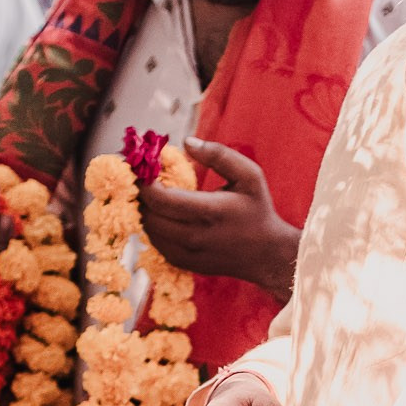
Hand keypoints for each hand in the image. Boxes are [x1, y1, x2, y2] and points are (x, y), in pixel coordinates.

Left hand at [140, 141, 298, 302]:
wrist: (266, 255)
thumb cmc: (257, 210)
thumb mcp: (249, 176)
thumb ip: (219, 155)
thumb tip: (186, 142)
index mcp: (210, 212)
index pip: (160, 199)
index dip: (143, 181)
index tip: (141, 165)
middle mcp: (195, 236)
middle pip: (148, 214)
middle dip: (139, 193)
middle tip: (139, 175)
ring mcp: (187, 254)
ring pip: (148, 229)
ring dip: (145, 209)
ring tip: (150, 191)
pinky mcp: (182, 263)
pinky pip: (155, 241)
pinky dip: (153, 224)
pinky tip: (162, 211)